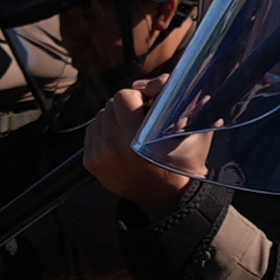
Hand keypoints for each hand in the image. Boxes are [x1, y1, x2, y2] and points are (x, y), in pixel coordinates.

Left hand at [83, 76, 203, 207]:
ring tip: (131, 130)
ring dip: (114, 118)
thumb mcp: (189, 131)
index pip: (123, 96)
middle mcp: (112, 147)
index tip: (148, 104)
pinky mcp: (89, 162)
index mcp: (135, 139)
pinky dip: (105, 130)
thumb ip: (175, 100)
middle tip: (142, 117)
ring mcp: (98, 155)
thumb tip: (159, 80)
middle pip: (110, 104)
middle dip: (126, 106)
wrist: (163, 198)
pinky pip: (92, 131)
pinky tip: (120, 140)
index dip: (138, 96)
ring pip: (100, 116)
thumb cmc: (181, 162)